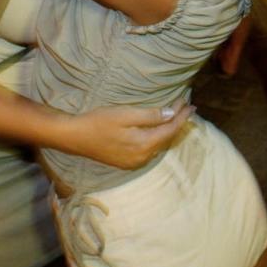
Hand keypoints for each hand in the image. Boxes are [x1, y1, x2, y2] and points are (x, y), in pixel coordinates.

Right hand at [67, 100, 193, 169]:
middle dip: (176, 122)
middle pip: (166, 139)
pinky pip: (149, 149)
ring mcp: (134, 162)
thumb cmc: (99, 122)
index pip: (170, 130)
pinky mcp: (127, 162)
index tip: (190, 105)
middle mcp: (143, 157)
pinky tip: (157, 129)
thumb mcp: (126, 114)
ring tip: (176, 116)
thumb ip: (150, 116)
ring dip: (167, 130)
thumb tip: (171, 115)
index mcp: (144, 145)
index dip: (181, 117)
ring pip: (158, 145)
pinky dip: (157, 137)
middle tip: (185, 107)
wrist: (75, 137)